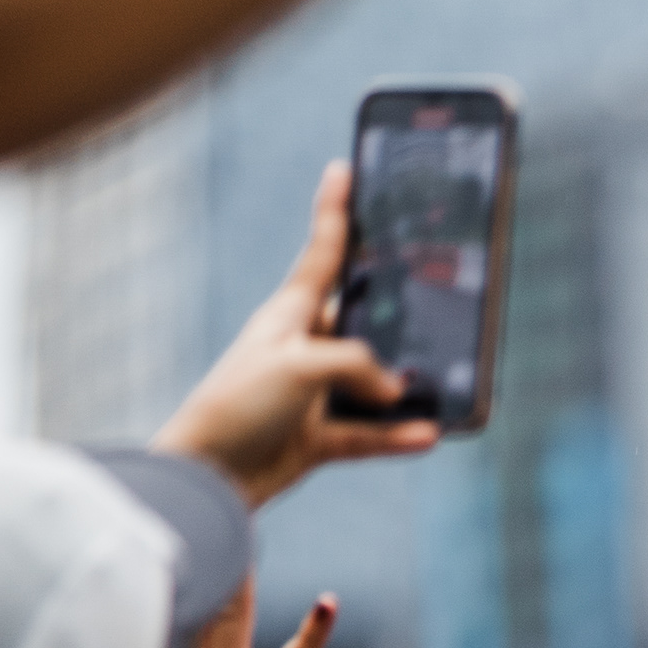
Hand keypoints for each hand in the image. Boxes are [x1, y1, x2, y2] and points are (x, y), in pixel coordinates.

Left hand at [154, 164, 440, 507]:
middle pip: (362, 321)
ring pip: (372, 385)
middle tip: (438, 303)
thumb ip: (355, 364)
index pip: (323, 253)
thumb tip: (394, 389)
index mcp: (290, 313)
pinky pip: (368, 434)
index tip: (344, 170)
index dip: (335, 211)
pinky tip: (429, 434)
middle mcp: (304, 348)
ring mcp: (311, 394)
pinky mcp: (316, 438)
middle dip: (398, 316)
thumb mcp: (300, 365)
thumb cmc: (237, 404)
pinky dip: (397, 436)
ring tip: (443, 387)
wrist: (203, 476)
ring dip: (405, 391)